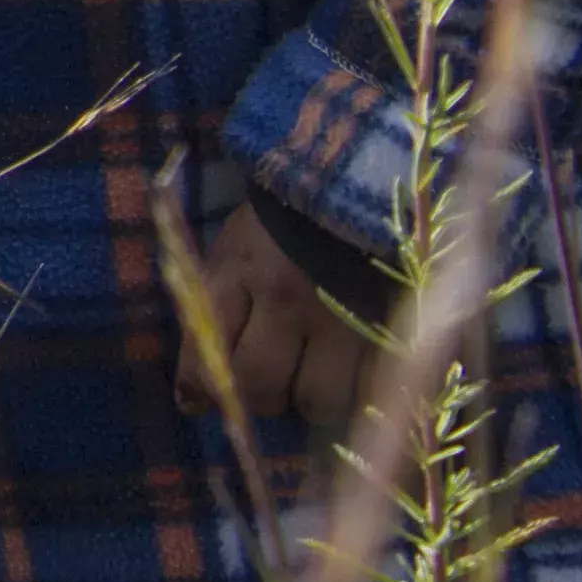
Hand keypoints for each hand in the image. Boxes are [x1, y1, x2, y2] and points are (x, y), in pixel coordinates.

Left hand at [184, 200, 377, 433]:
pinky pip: (371, 393)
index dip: (203, 387)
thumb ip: (207, 320)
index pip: (207, 353)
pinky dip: (358, 396)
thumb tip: (189, 401)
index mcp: (239, 272)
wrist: (353, 180)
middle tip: (269, 381)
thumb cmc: (278, 223)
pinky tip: (352, 376)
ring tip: (313, 375)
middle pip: (262, 386)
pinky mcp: (392, 328)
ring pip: (318, 401)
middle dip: (259, 397)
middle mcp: (287, 297)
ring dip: (310, 400)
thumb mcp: (230, 253)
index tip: (202, 398)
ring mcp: (344, 316)